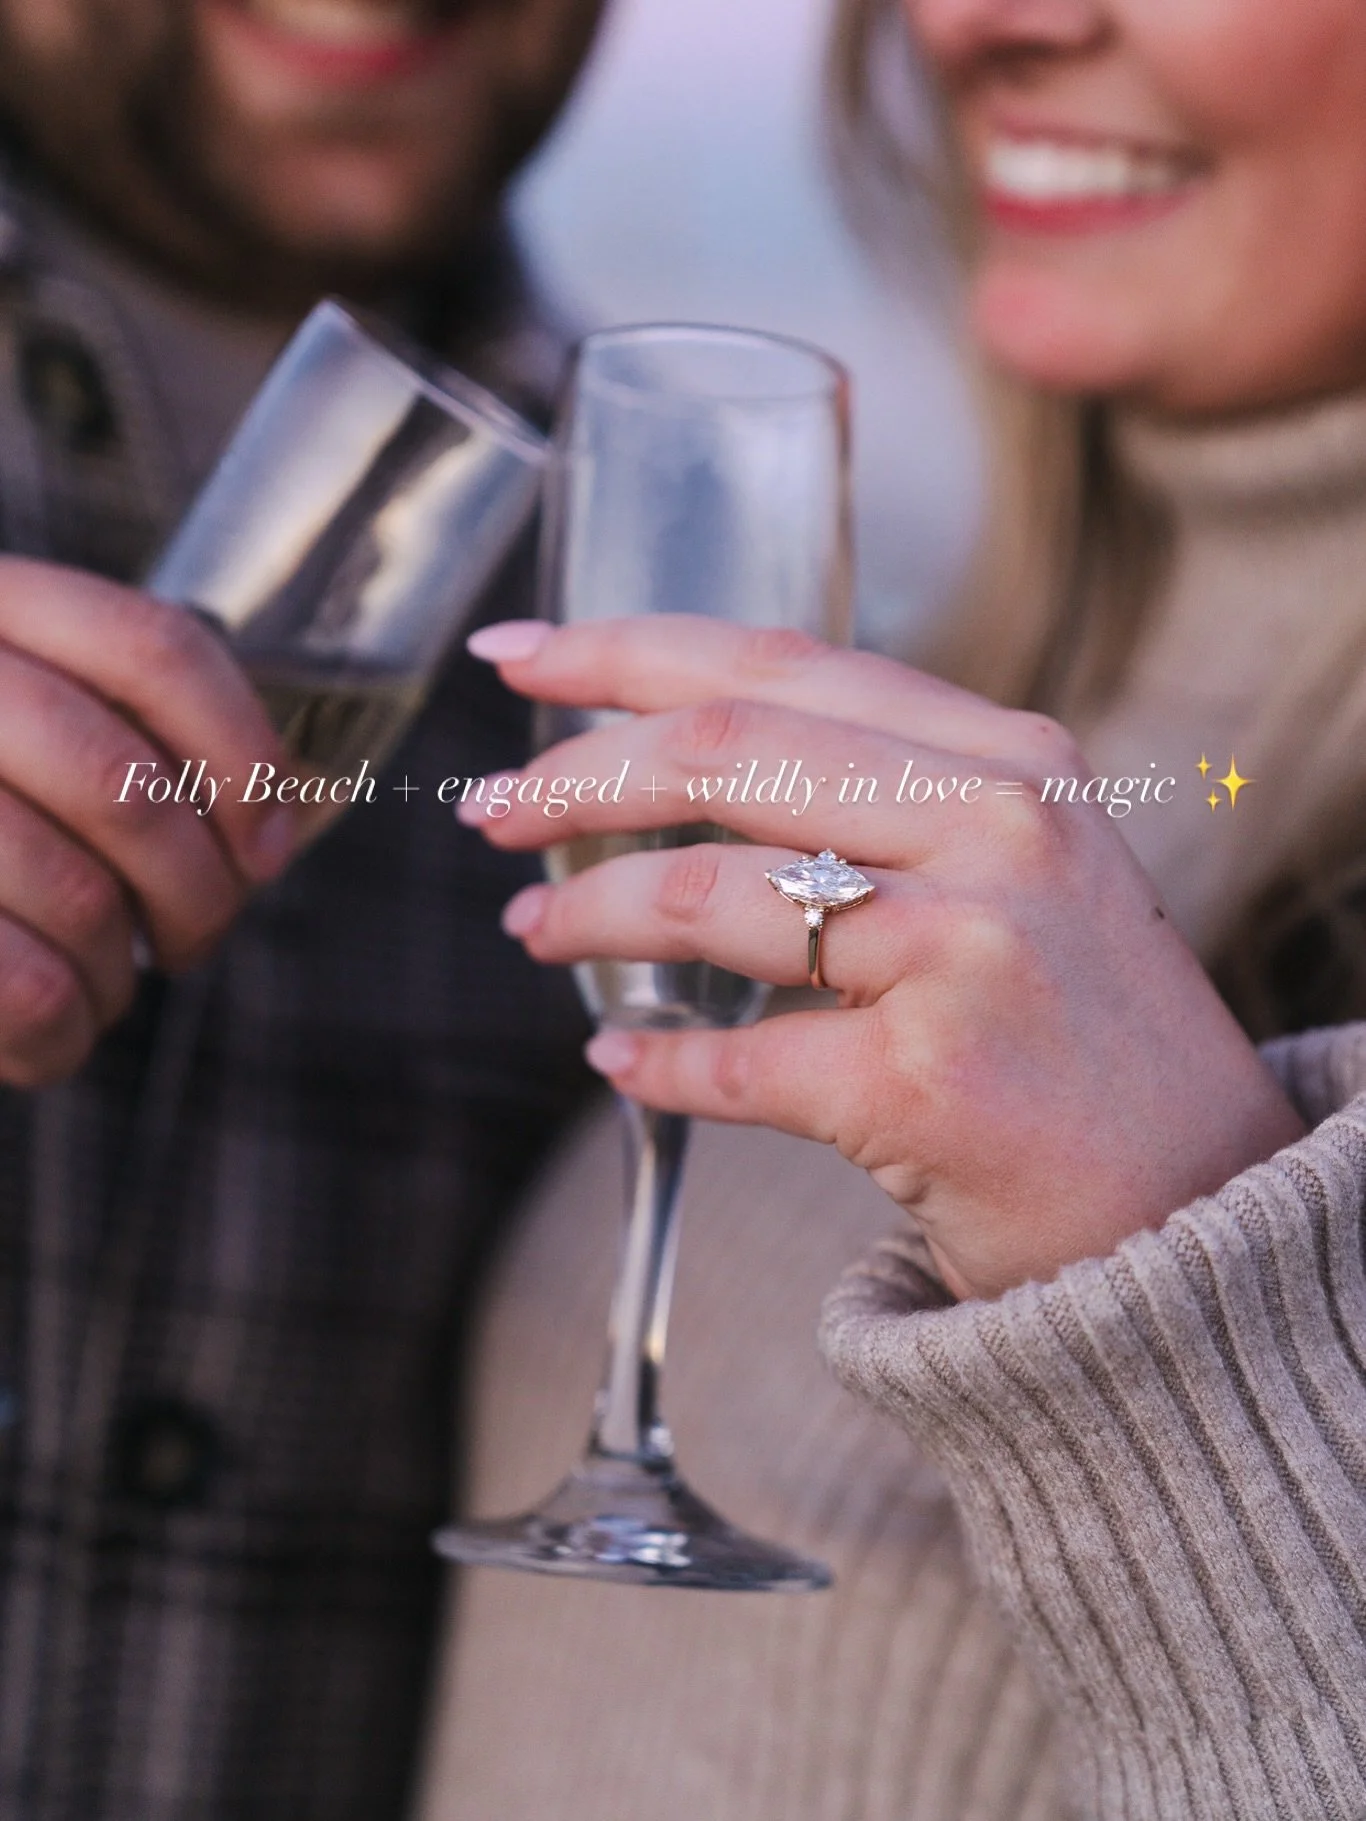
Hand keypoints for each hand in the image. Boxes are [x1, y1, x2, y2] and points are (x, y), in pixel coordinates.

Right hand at [0, 557, 298, 1086]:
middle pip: (129, 788)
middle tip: (193, 938)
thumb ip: (136, 743)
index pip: (157, 649)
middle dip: (199, 892)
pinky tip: (58, 1025)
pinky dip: (68, 1030)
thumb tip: (274, 832)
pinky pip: (26, 991)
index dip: (245, 756)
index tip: (270, 847)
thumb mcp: (39, 740)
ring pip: (82, 899)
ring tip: (105, 982)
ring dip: (121, 970)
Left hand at [462, 615, 1304, 1301]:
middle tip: (488, 809)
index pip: (781, 665)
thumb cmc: (1082, 1039)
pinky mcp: (925, 1085)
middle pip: (724, 754)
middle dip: (574, 774)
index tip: (518, 656)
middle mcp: (998, 831)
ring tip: (531, 932)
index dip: (625, 651)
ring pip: (707, 897)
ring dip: (587, 912)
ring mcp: (965, 953)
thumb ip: (890, 797)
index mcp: (1011, 762)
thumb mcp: (1022, 871)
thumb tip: (685, 757)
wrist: (1197, 1216)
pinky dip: (655, 1063)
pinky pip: (733, 1062)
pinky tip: (618, 1056)